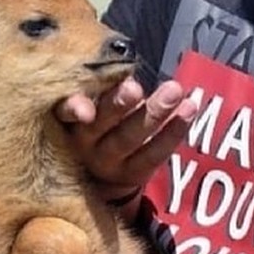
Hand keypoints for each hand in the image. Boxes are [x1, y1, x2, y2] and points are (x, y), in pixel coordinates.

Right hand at [55, 77, 197, 201]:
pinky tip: (189, 109)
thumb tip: (127, 78)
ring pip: (131, 139)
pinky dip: (174, 131)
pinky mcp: (133, 174)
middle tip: (135, 89)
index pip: (64, 114)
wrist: (98, 175)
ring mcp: (109, 162)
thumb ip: (103, 90)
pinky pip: (155, 154)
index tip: (85, 109)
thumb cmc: (96, 122)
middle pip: (102, 125)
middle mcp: (85, 144)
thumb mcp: (90, 105)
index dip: (74, 110)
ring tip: (175, 90)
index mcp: (70, 120)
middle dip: (119, 105)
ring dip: (155, 113)